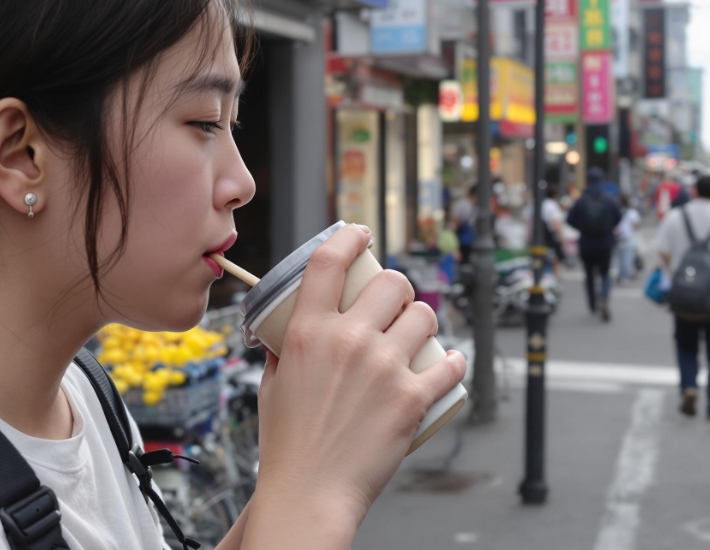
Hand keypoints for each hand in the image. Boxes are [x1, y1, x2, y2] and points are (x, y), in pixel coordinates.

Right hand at [254, 224, 466, 527]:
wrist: (309, 491)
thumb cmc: (287, 444)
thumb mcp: (273, 385)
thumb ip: (283, 352)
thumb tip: (289, 335)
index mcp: (308, 332)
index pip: (329, 262)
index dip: (348, 237)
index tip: (361, 234)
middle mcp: (348, 341)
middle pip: (390, 282)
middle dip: (397, 286)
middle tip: (395, 302)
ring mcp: (384, 368)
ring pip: (423, 316)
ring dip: (423, 320)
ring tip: (418, 334)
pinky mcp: (412, 398)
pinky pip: (449, 365)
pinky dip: (452, 362)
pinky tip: (449, 362)